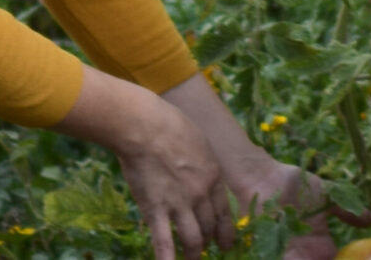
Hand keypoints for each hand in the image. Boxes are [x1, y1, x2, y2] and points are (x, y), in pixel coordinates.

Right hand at [53, 69, 238, 259]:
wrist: (144, 126)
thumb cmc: (170, 125)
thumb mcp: (198, 141)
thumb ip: (202, 162)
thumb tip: (201, 170)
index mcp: (213, 176)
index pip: (225, 213)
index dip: (226, 231)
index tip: (226, 242)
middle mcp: (201, 194)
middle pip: (210, 227)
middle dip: (209, 242)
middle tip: (205, 250)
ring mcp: (179, 204)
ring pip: (193, 240)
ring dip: (194, 254)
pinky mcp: (156, 210)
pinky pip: (164, 242)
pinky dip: (168, 259)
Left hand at [226, 156, 370, 258]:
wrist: (262, 177)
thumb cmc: (296, 185)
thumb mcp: (328, 196)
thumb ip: (348, 211)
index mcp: (320, 245)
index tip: (356, 259)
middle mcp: (304, 254)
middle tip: (326, 258)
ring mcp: (286, 255)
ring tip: (303, 257)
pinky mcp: (267, 253)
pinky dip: (278, 259)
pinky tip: (290, 257)